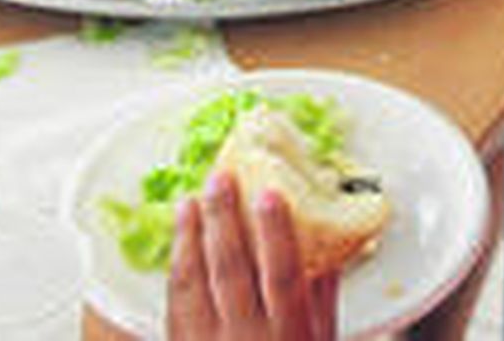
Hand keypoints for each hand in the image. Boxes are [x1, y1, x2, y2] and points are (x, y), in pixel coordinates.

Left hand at [167, 174, 338, 340]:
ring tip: (190, 202)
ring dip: (189, 240)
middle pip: (231, 271)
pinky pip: (174, 310)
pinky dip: (176, 273)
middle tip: (219, 178)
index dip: (276, 232)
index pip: (282, 276)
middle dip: (224, 220)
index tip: (270, 192)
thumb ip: (323, 301)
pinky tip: (178, 247)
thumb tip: (328, 250)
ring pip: (194, 286)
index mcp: (289, 337)